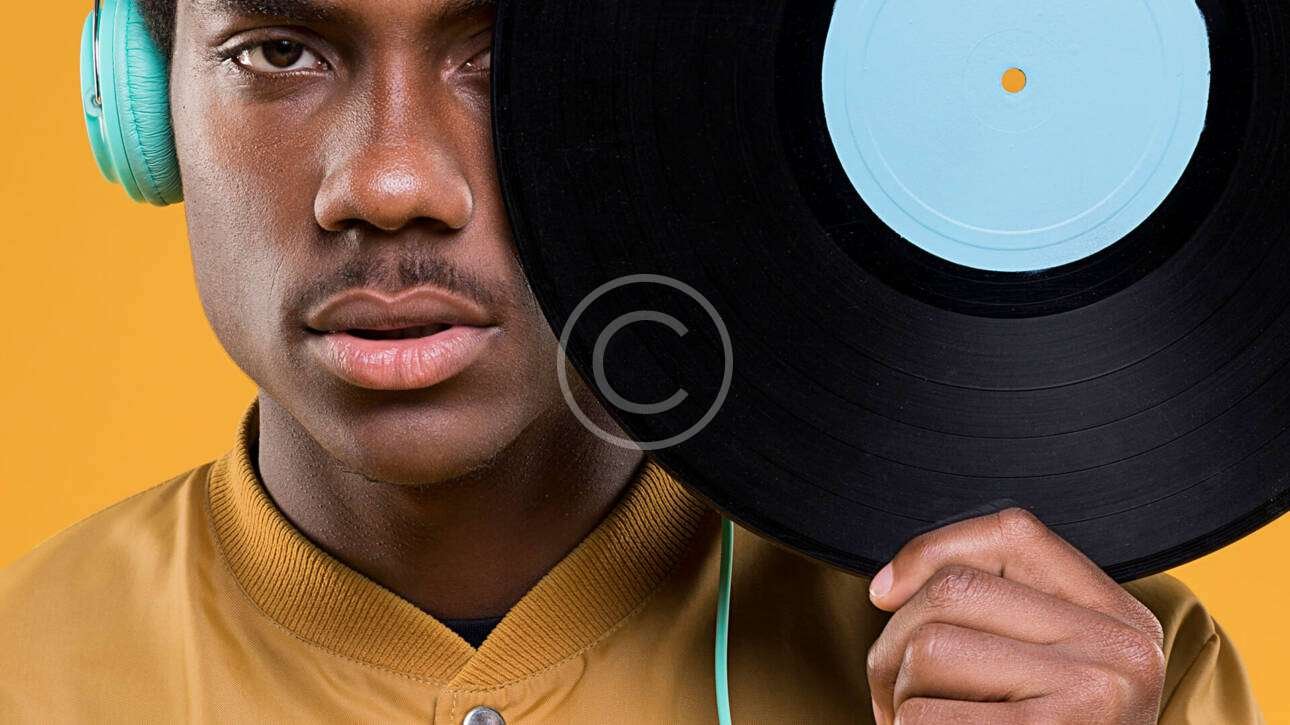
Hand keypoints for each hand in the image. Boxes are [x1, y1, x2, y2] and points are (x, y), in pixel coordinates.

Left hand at [866, 508, 1165, 724]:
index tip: (887, 593)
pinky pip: (924, 716)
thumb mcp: (1047, 670)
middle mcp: (1124, 647)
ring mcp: (1097, 693)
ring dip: (898, 695)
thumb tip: (887, 588)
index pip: (1015, 532)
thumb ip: (995, 610)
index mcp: (1121, 618)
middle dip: (895, 641)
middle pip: (953, 592)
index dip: (931, 550)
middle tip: (894, 694)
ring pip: (929, 648)